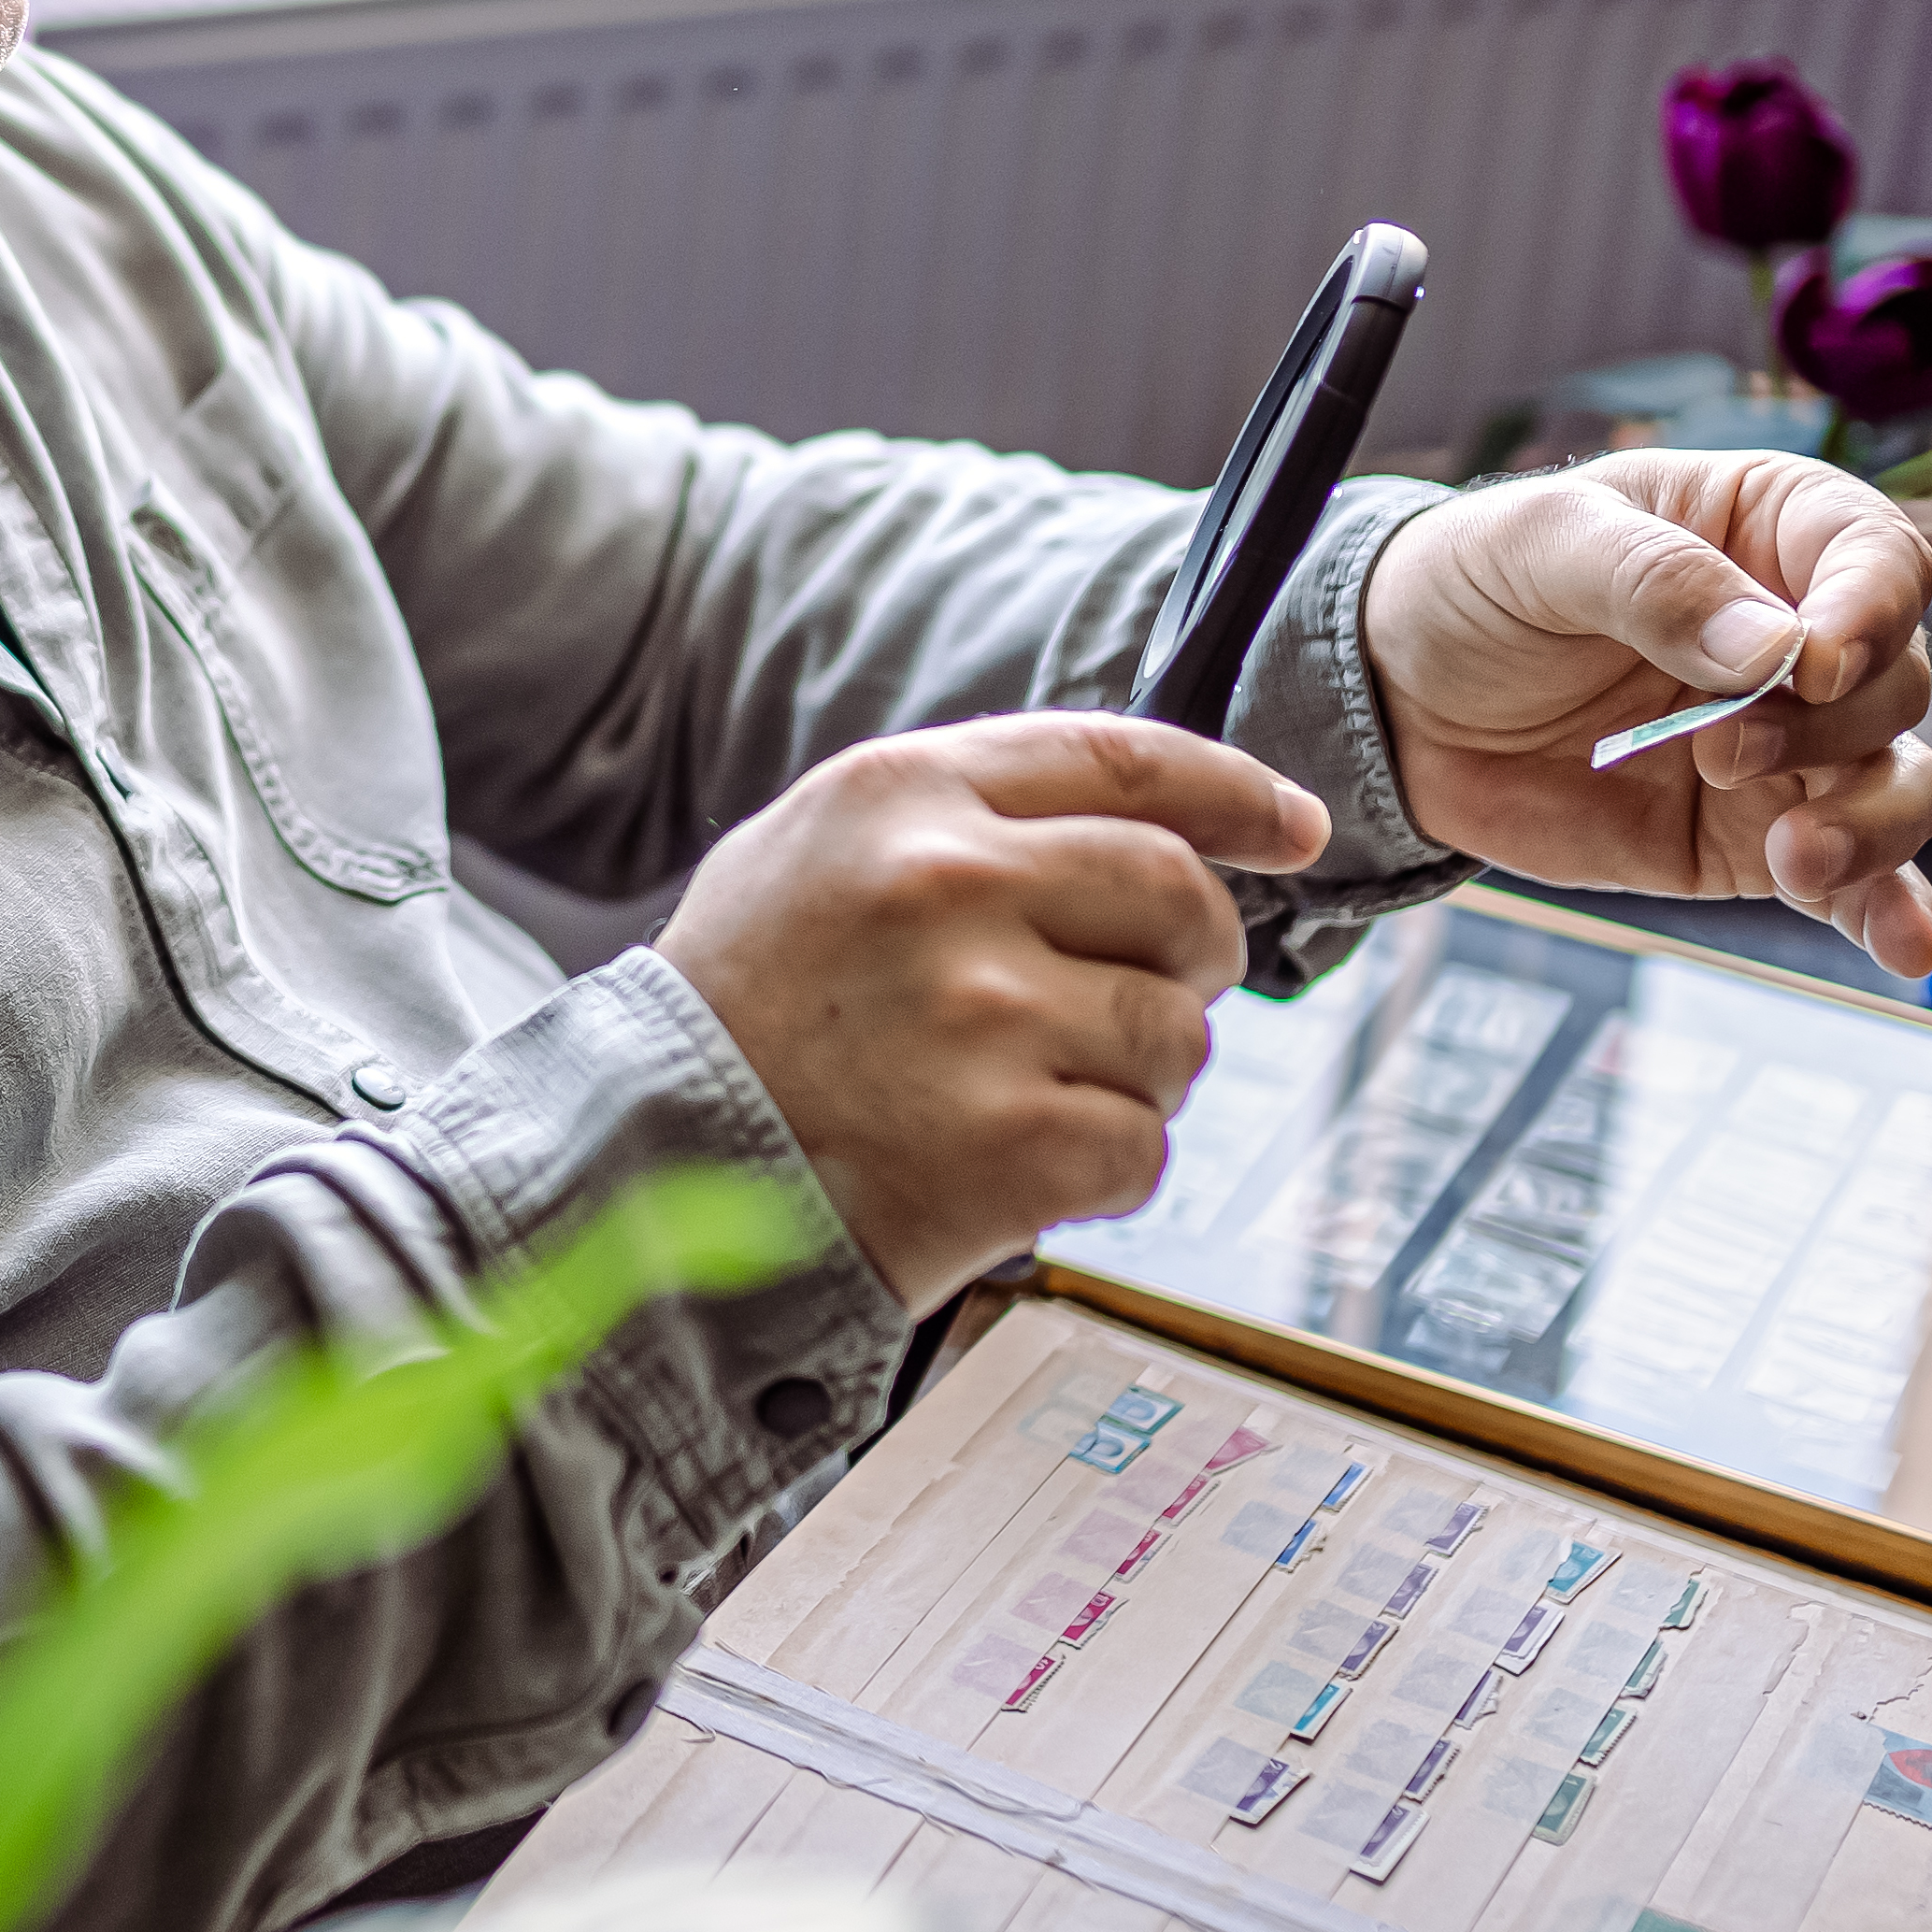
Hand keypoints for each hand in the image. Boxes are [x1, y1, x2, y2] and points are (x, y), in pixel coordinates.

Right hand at [658, 715, 1331, 1312]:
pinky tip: (1007, 1169)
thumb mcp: (814, 854)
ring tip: (1014, 1096)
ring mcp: (983, 1018)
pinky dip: (1097, 1172)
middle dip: (1188, 955)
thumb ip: (967, 817)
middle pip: (1178, 895)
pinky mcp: (1012, 1145)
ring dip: (1126, 1077)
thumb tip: (1160, 820)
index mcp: (900, 794)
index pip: (1123, 759)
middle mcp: (946, 887)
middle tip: (1135, 997)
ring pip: (1174, 1034)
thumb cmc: (740, 1014)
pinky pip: (1142, 1147)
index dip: (1232, 789)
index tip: (1291, 826)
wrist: (641, 1169)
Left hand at [1358, 451, 1931, 975]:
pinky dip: (1888, 912)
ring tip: (1797, 857)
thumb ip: (1656, 584)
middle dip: (1832, 726)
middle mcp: (1806, 638)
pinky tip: (1909, 948)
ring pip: (1900, 784)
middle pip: (1896, 682)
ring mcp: (1793, 747)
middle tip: (1720, 748)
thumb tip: (1777, 652)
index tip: (1817, 661)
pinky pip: (1854, 881)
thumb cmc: (1477, 584)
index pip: (1880, 558)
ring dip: (1872, 827)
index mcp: (1773, 529)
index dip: (1871, 611)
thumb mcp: (1544, 545)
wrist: (1400, 700)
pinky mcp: (1758, 839)